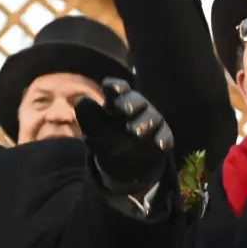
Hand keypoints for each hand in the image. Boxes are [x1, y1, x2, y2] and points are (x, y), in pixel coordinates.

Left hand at [75, 77, 172, 196]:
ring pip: (151, 116)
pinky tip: (159, 145)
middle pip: (135, 100)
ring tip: (135, 132)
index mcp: (115, 100)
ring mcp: (150, 120)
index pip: (116, 88)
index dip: (115, 87)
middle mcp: (135, 106)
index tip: (114, 89)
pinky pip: (164, 135)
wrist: (124, 161)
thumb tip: (81, 100)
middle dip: (130, 103)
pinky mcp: (162, 135)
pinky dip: (162, 139)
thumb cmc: (105, 136)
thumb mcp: (92, 129)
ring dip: (144, 122)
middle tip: (124, 110)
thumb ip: (86, 115)